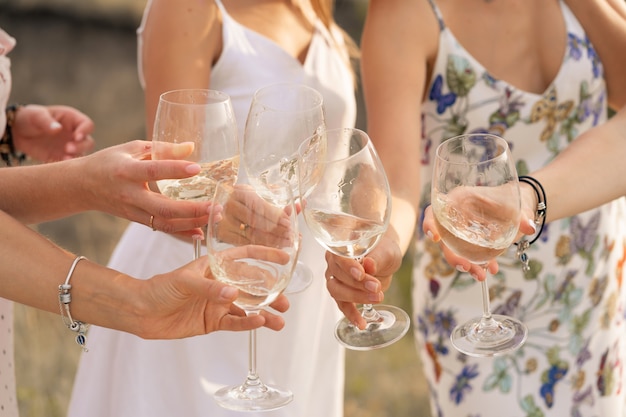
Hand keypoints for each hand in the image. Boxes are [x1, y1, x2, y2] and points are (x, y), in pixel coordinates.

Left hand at [11, 104, 94, 160]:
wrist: (19, 132)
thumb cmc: (30, 118)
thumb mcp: (36, 115)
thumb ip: (46, 121)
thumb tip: (58, 129)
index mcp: (73, 120)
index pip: (87, 125)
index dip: (85, 131)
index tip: (76, 137)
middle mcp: (75, 134)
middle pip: (88, 142)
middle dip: (81, 147)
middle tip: (68, 149)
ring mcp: (70, 147)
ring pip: (82, 155)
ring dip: (76, 158)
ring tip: (64, 158)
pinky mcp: (62, 158)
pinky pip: (69, 164)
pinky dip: (66, 166)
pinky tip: (57, 164)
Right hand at [76, 140, 210, 236]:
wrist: (82, 186)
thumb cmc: (110, 161)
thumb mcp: (133, 148)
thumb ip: (163, 149)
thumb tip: (192, 148)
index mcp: (126, 171)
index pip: (153, 171)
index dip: (175, 170)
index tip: (198, 169)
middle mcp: (129, 194)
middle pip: (162, 208)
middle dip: (192, 210)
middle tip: (216, 206)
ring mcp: (133, 211)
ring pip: (164, 223)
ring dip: (192, 223)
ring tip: (215, 216)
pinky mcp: (136, 221)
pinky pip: (161, 230)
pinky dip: (182, 233)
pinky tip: (201, 233)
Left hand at [133, 257, 288, 338]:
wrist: (141, 312)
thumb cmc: (159, 288)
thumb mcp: (183, 281)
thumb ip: (209, 288)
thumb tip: (232, 295)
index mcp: (216, 266)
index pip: (245, 256)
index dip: (265, 256)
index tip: (285, 259)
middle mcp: (221, 283)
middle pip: (252, 286)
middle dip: (271, 292)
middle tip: (285, 300)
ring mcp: (218, 303)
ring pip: (248, 307)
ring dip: (265, 312)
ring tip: (280, 320)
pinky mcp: (213, 322)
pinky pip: (235, 322)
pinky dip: (248, 323)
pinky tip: (259, 322)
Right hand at [215, 184, 296, 246]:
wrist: (219, 211)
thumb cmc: (245, 202)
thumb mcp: (260, 198)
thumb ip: (280, 204)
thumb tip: (301, 205)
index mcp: (241, 191)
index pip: (260, 206)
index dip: (276, 216)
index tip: (289, 223)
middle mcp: (231, 205)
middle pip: (257, 222)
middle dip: (277, 231)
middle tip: (292, 237)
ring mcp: (224, 221)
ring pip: (252, 234)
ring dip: (272, 241)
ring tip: (287, 244)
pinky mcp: (223, 234)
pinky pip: (245, 243)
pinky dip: (261, 247)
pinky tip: (274, 249)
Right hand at [324, 234, 402, 328]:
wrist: (385, 257)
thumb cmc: (383, 249)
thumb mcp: (385, 250)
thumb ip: (376, 258)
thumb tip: (369, 264)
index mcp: (340, 246)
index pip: (338, 256)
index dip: (348, 266)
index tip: (361, 273)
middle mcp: (334, 262)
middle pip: (337, 276)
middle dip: (357, 284)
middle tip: (376, 287)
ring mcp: (336, 278)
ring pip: (337, 291)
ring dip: (356, 297)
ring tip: (377, 298)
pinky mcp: (342, 293)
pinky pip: (343, 305)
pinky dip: (352, 315)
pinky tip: (361, 323)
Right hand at [421, 199, 536, 280]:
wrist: (519, 207)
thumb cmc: (513, 199)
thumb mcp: (518, 205)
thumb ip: (523, 215)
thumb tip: (528, 226)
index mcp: (460, 199)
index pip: (436, 210)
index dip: (430, 224)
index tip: (436, 238)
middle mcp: (455, 215)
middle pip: (443, 236)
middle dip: (452, 255)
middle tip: (467, 267)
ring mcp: (460, 230)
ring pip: (453, 250)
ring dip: (465, 264)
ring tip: (482, 275)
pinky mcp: (467, 242)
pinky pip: (466, 255)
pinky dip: (477, 265)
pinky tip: (491, 269)